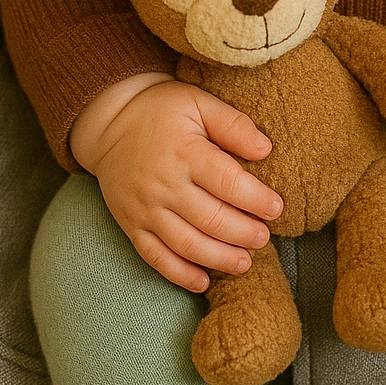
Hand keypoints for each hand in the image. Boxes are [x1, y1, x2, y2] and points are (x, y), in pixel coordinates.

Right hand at [69, 74, 282, 291]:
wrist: (109, 122)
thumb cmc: (160, 110)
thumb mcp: (198, 103)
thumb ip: (232, 124)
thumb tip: (265, 150)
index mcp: (184, 152)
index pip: (228, 183)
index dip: (256, 199)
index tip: (276, 208)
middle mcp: (164, 185)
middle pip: (211, 219)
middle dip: (243, 233)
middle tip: (264, 238)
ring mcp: (145, 209)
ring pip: (187, 244)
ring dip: (219, 258)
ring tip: (244, 263)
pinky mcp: (130, 224)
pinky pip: (155, 257)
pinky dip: (180, 274)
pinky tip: (203, 281)